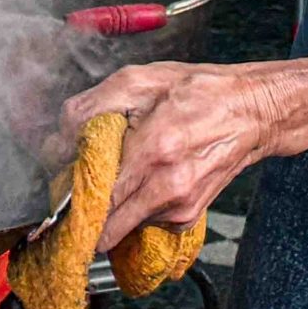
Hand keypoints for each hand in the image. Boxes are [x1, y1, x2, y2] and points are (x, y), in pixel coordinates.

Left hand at [60, 60, 285, 241]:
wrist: (251, 112)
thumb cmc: (195, 92)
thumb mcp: (137, 81)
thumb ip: (89, 109)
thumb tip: (56, 144)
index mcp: (152, 150)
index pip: (94, 198)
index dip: (70, 196)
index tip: (61, 186)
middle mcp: (167, 188)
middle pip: (103, 226)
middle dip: (84, 209)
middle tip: (79, 186)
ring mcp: (179, 208)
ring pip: (120, 227)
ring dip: (109, 208)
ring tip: (118, 173)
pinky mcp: (186, 218)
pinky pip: (142, 223)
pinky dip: (133, 207)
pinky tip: (143, 179)